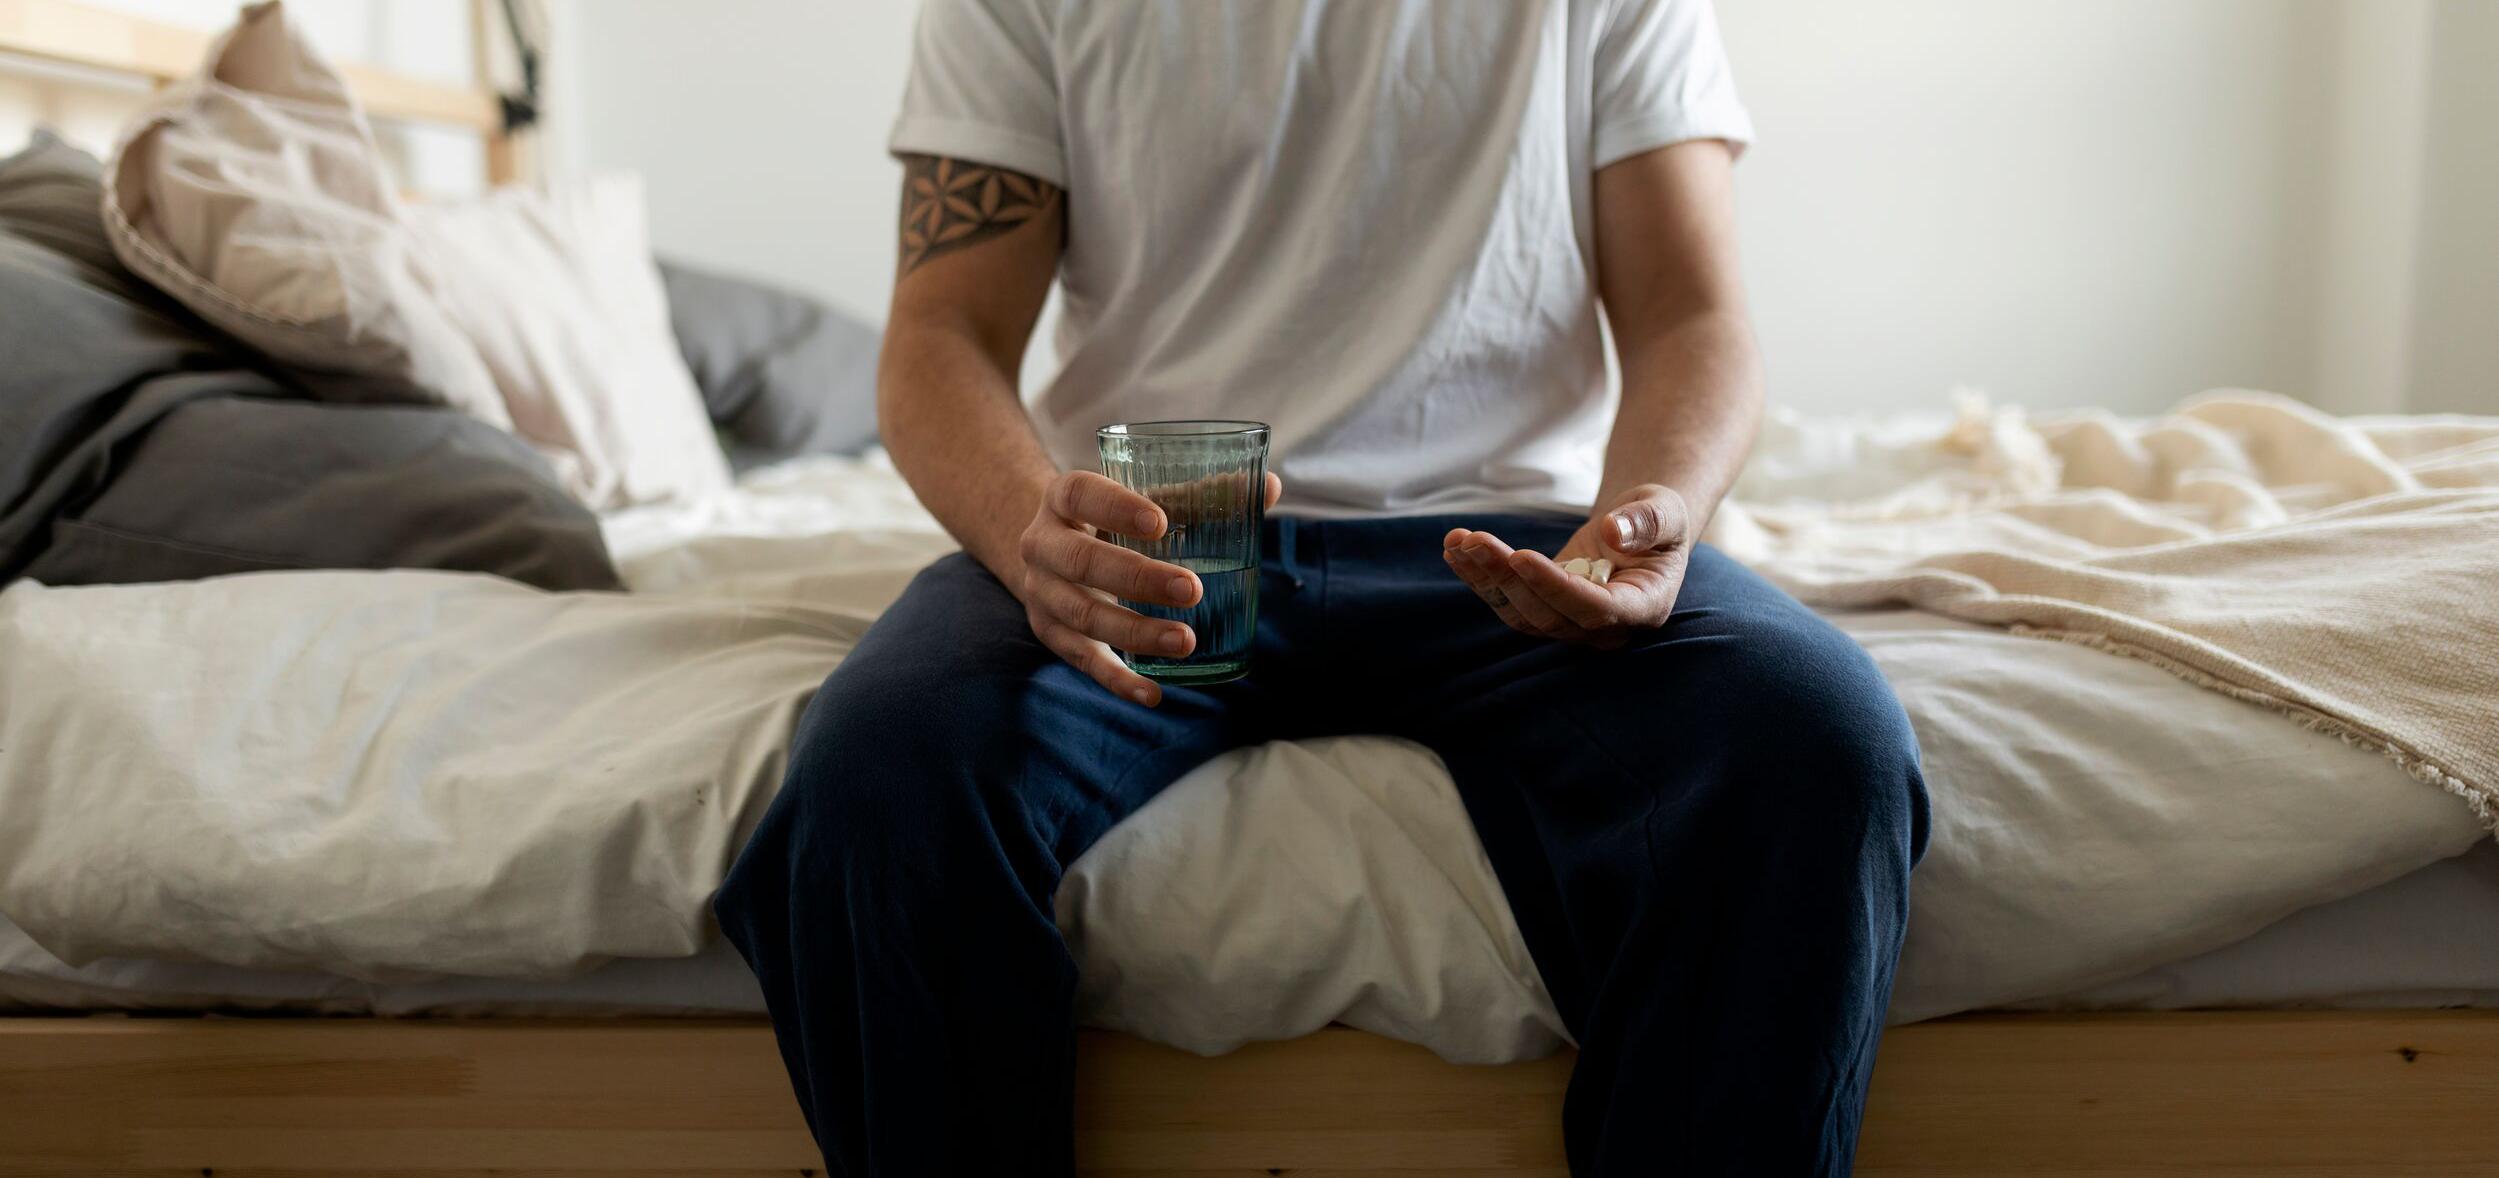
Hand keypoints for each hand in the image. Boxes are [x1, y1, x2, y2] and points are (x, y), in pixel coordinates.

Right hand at [1016, 469, 1282, 705]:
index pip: (1081, 495)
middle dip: (1138, 578)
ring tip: (1187, 641)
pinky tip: (1153, 693)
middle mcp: (1042, 544)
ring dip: (1136, 632)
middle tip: (1192, 590)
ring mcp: (1042, 593)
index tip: (1161, 523)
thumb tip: (1271, 488)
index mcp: (1063, 498)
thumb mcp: (1144, 499)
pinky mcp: (1051, 633)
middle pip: (1081, 562)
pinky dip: (1118, 680)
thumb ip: (1202, 496)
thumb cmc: (1113, 518)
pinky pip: (1084, 661)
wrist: (1051, 549)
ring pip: (1084, 617)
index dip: (1116, 508)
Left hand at [1442, 484, 1693, 648]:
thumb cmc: (1656, 518)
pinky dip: (1480, 578)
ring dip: (1485, 579)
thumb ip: (1648, 521)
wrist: (1637, 528)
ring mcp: (1571, 624)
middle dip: (1508, 578)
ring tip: (1457, 541)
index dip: (1555, 587)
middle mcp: (1605, 628)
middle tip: (1476, 540)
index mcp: (1643, 607)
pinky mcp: (1545, 611)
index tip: (1520, 555)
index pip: (1596, 610)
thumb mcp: (1664, 509)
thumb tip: (1612, 532)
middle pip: (1549, 616)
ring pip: (1521, 614)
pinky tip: (1455, 550)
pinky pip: (1509, 603)